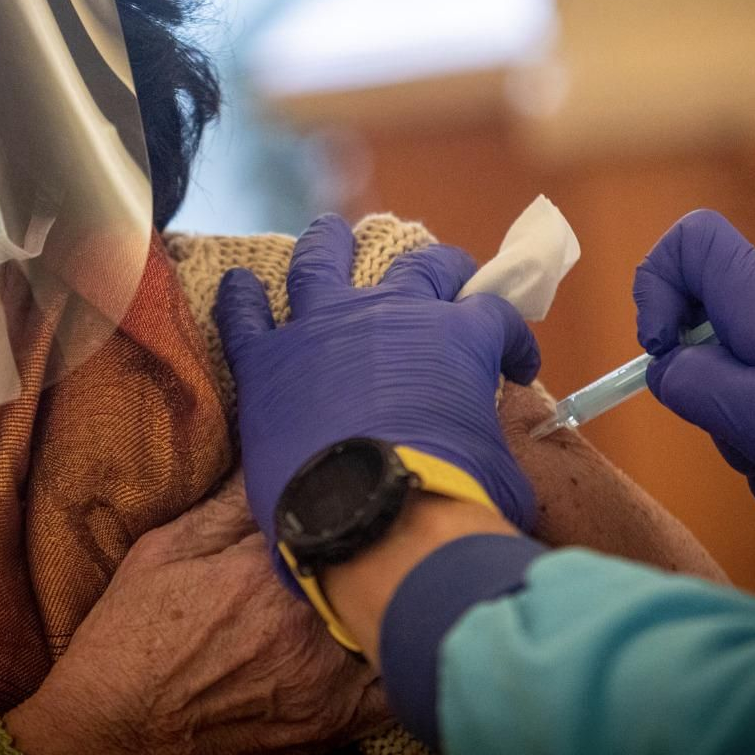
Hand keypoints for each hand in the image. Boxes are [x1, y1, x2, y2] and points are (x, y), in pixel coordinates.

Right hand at [4, 473, 387, 754]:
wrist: (114, 734)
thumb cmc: (131, 638)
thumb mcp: (164, 550)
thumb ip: (228, 504)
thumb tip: (275, 454)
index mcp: (263, 571)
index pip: (340, 513)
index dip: (350, 497)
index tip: (350, 488)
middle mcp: (303, 625)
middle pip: (378, 564)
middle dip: (380, 543)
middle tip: (375, 529)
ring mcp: (324, 680)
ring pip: (395, 619)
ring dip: (394, 592)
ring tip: (383, 574)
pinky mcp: (333, 723)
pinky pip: (393, 683)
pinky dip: (396, 653)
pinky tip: (379, 633)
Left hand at [214, 214, 541, 570]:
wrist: (373, 521)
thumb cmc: (451, 500)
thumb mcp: (499, 466)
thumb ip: (489, 438)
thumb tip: (485, 452)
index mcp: (458, 338)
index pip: (495, 315)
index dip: (512, 337)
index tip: (516, 365)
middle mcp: (392, 314)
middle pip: (420, 267)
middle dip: (441, 268)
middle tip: (445, 276)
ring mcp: (323, 328)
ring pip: (322, 261)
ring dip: (329, 243)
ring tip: (330, 233)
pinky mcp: (267, 360)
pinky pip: (245, 316)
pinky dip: (240, 300)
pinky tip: (238, 286)